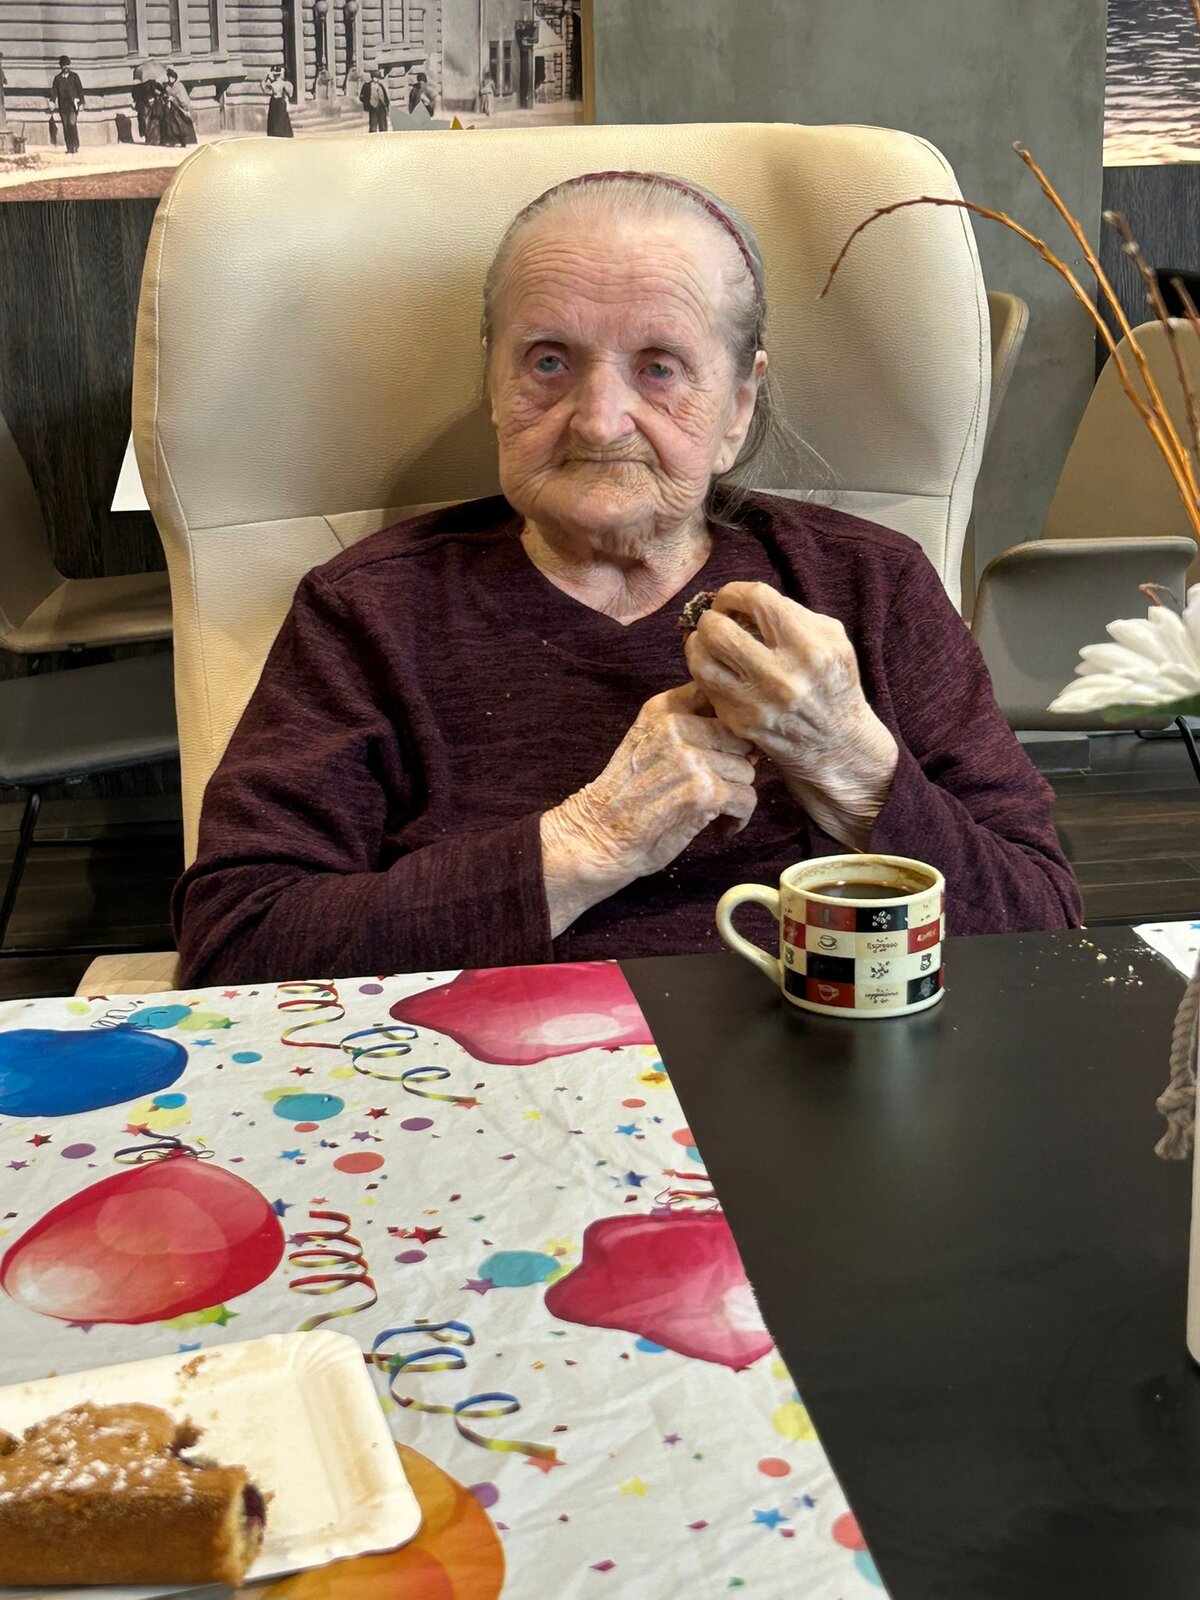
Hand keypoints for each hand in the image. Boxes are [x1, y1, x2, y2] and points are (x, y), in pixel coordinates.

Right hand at [540, 683, 757, 935]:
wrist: (599, 837)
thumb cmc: (627, 795)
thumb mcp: (648, 741)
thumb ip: (687, 724)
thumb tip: (747, 736)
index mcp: (662, 709)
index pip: (718, 700)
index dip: (728, 729)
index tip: (721, 752)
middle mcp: (676, 726)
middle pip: (739, 739)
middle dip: (734, 766)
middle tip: (716, 788)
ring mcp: (692, 759)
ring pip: (746, 771)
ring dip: (734, 795)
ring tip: (711, 810)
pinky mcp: (705, 792)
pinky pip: (747, 799)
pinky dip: (738, 819)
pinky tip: (719, 827)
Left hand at [684, 582, 897, 848]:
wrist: (836, 744)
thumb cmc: (832, 682)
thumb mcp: (832, 640)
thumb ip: (792, 613)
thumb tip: (742, 602)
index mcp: (810, 648)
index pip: (755, 599)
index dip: (733, 592)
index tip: (730, 598)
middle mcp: (782, 677)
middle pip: (717, 629)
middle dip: (710, 618)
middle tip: (716, 620)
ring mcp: (757, 704)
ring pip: (700, 660)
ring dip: (697, 644)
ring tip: (707, 641)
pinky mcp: (740, 723)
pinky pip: (705, 686)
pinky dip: (705, 670)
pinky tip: (716, 666)